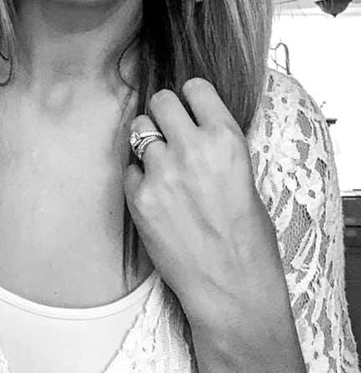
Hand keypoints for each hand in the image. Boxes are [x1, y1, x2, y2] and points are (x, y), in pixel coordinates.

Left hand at [124, 78, 304, 371]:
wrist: (232, 290)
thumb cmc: (248, 238)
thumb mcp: (246, 176)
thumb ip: (216, 145)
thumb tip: (191, 121)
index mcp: (226, 138)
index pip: (195, 87)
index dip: (191, 98)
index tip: (189, 108)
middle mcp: (192, 148)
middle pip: (160, 100)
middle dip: (164, 113)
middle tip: (170, 132)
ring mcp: (161, 172)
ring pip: (138, 129)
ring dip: (148, 142)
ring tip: (163, 166)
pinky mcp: (139, 197)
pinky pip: (129, 168)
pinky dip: (139, 177)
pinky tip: (156, 196)